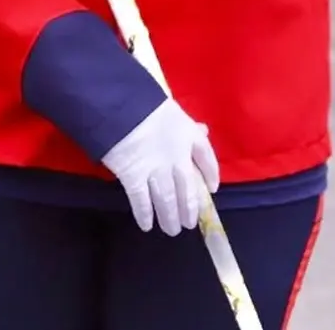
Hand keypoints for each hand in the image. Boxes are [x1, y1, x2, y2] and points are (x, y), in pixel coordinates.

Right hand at [101, 99, 219, 235]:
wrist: (122, 107)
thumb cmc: (148, 104)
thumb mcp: (174, 110)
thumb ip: (189, 125)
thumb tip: (203, 131)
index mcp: (188, 136)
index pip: (207, 157)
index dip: (212, 174)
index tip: (212, 189)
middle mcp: (177, 158)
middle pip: (188, 190)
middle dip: (189, 209)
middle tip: (188, 224)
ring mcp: (156, 171)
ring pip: (168, 201)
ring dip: (170, 218)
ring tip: (171, 230)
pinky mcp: (134, 178)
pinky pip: (141, 202)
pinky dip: (144, 215)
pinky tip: (146, 225)